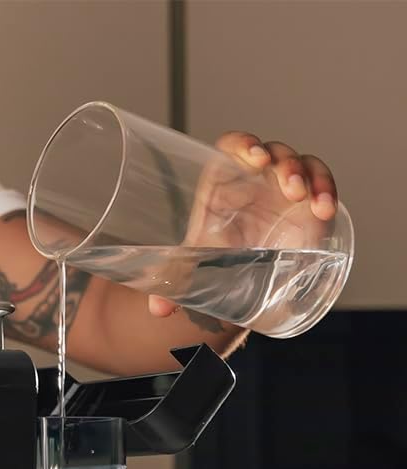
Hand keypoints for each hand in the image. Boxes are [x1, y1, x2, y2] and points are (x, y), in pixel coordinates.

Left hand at [149, 131, 339, 318]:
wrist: (241, 272)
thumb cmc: (215, 254)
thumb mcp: (195, 264)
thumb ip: (173, 282)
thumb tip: (157, 308)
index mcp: (223, 181)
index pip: (234, 146)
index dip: (244, 145)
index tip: (253, 158)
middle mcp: (256, 177)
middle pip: (273, 152)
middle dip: (283, 163)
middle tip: (287, 188)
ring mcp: (284, 186)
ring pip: (301, 164)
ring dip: (307, 175)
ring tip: (304, 198)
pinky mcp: (308, 202)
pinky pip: (322, 186)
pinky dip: (326, 192)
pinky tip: (324, 209)